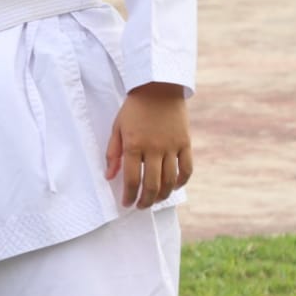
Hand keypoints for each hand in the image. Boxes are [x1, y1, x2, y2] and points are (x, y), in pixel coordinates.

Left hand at [105, 82, 192, 209]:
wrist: (158, 89)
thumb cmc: (133, 109)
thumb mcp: (117, 128)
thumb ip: (113, 153)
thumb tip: (109, 176)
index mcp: (133, 145)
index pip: (131, 179)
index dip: (128, 195)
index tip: (126, 203)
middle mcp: (153, 148)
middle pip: (152, 185)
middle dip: (145, 200)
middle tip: (141, 206)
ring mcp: (172, 147)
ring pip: (170, 181)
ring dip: (163, 195)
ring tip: (155, 200)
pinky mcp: (185, 144)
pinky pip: (186, 169)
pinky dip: (181, 182)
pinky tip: (174, 187)